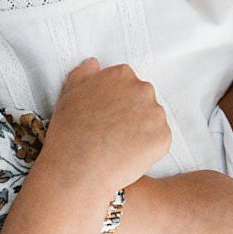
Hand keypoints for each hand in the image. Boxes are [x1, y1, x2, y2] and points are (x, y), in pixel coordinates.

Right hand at [44, 58, 170, 196]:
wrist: (78, 170)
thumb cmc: (70, 132)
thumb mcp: (69, 94)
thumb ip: (84, 74)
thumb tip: (94, 64)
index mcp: (121, 74)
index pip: (126, 83)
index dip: (115, 101)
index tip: (106, 115)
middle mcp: (142, 89)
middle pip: (142, 100)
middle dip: (131, 114)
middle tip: (112, 133)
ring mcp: (155, 113)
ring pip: (152, 121)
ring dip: (140, 131)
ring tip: (118, 146)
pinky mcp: (163, 137)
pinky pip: (159, 141)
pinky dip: (147, 149)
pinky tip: (128, 156)